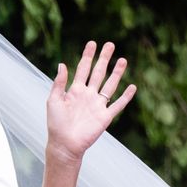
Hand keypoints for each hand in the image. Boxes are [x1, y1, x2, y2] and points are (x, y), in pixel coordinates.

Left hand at [46, 41, 135, 164]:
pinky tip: (132, 87)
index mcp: (74, 91)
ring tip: (123, 60)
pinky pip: (118, 105)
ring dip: (117, 73)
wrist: (64, 144)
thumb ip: (59, 83)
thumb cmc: (56, 123)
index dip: (87, 56)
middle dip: (104, 59)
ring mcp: (97, 105)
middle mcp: (88, 95)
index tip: (92, 43)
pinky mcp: (105, 117)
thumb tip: (62, 64)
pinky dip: (126, 97)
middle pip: (98, 73)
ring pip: (110, 85)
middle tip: (110, 45)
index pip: (83, 69)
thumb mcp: (54, 100)